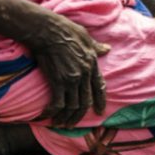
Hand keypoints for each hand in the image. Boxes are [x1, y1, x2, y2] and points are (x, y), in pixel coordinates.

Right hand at [18, 10, 109, 126]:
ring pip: (72, 106)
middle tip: (74, 124)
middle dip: (79, 116)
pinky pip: (57, 104)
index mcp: (92, 64)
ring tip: (61, 124)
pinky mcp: (57, 82)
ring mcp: (71, 79)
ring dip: (66, 118)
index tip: (100, 112)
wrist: (48, 31)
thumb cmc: (66, 30)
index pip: (99, 87)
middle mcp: (84, 74)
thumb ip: (96, 46)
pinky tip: (47, 116)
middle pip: (85, 101)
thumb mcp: (86, 36)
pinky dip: (52, 112)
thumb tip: (107, 49)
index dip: (100, 101)